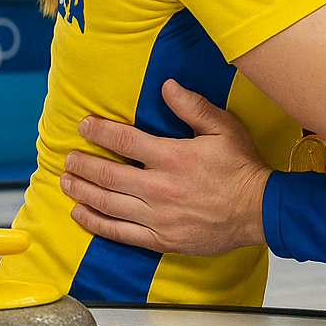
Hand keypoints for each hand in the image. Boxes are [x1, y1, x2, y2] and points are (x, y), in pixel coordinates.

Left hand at [61, 80, 270, 254]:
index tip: (84, 126)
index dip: (99, 131)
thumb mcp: (223, 128)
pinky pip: (120, 232)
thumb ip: (192, 106)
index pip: (124, 140)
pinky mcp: (161, 239)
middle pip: (108, 174)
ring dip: (82, 191)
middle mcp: (159, 187)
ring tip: (66, 182)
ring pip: (108, 203)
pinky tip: (81, 214)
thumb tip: (166, 86)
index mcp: (172, 157)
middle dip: (83, 164)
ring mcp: (158, 216)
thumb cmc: (241, 168)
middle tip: (68, 157)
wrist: (260, 210)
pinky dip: (96, 223)